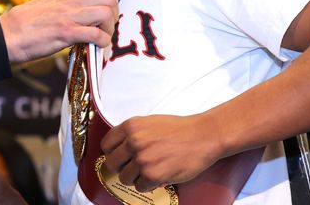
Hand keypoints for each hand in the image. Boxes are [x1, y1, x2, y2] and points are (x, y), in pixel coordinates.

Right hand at [0, 0, 117, 62]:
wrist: (7, 35)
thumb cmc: (23, 23)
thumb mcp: (47, 3)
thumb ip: (66, 3)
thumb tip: (80, 9)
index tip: (105, 10)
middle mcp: (70, 2)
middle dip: (114, 12)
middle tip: (106, 25)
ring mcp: (68, 16)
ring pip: (106, 13)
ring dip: (109, 28)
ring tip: (101, 36)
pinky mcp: (66, 33)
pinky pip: (96, 35)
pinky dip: (102, 42)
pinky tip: (95, 46)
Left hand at [100, 113, 223, 191]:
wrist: (203, 136)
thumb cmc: (180, 129)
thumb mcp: (149, 122)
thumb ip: (132, 133)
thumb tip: (118, 147)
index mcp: (130, 126)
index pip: (106, 145)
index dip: (112, 153)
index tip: (119, 157)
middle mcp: (133, 142)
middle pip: (112, 164)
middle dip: (121, 167)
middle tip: (133, 167)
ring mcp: (142, 159)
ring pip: (125, 178)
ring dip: (136, 178)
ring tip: (149, 171)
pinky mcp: (153, 175)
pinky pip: (140, 188)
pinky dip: (148, 185)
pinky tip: (158, 176)